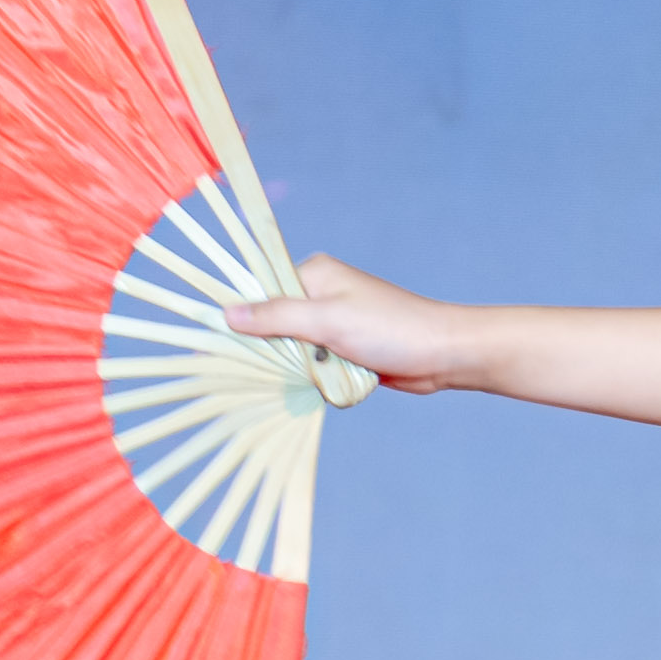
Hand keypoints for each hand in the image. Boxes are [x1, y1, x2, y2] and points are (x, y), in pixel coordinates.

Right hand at [223, 254, 478, 393]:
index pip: (261, 292)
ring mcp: (334, 324)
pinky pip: (316, 366)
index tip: (216, 347)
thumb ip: (277, 317)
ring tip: (307, 375)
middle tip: (262, 369)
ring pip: (294, 351)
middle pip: (274, 325)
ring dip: (300, 368)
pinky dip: (318, 377)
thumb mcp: (327, 320)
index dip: (240, 319)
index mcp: (314, 274)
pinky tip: (321, 385)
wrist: (444, 354)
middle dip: (274, 350)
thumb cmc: (392, 328)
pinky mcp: (347, 350)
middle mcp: (322, 295)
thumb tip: (228, 313)